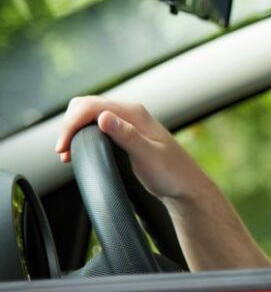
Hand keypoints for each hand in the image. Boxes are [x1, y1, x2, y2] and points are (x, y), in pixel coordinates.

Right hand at [55, 96, 215, 202]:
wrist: (185, 186)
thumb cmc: (172, 173)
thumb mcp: (148, 156)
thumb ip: (127, 136)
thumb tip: (104, 117)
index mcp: (135, 114)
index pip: (92, 106)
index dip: (72, 123)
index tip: (63, 147)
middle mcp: (130, 114)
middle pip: (86, 106)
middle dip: (69, 124)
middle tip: (63, 151)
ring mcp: (127, 123)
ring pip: (89, 115)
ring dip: (74, 130)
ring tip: (67, 153)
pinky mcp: (125, 134)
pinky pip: (96, 126)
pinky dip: (82, 135)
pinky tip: (77, 151)